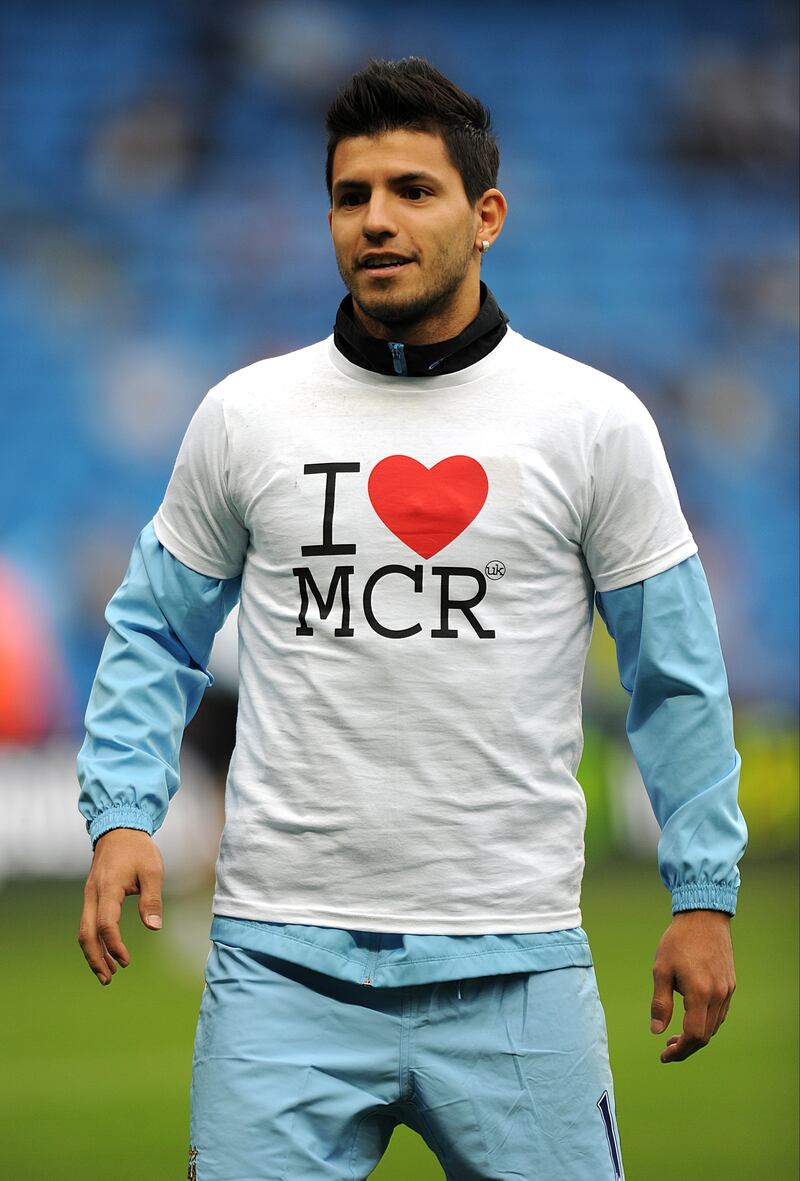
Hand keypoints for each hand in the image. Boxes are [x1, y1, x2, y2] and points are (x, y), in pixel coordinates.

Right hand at [78, 828, 163, 985]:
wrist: (119, 829)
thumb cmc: (138, 849)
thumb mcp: (152, 870)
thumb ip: (152, 899)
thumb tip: (154, 928)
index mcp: (108, 888)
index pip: (105, 924)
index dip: (114, 946)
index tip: (126, 961)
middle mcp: (93, 894)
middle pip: (86, 934)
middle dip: (96, 959)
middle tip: (109, 979)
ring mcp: (89, 895)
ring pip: (83, 931)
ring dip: (93, 954)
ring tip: (106, 974)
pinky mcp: (91, 896)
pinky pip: (87, 923)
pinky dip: (94, 941)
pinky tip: (105, 952)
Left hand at [650, 909, 735, 1062]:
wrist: (704, 916)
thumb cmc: (678, 941)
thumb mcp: (661, 969)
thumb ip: (660, 1003)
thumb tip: (656, 1031)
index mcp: (700, 993)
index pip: (694, 1035)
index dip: (680, 1050)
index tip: (664, 1055)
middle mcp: (718, 995)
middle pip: (705, 1035)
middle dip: (686, 1047)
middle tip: (667, 1048)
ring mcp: (727, 990)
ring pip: (714, 1026)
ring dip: (696, 1036)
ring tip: (675, 1036)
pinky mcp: (730, 984)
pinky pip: (719, 1013)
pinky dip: (705, 1022)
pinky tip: (691, 1018)